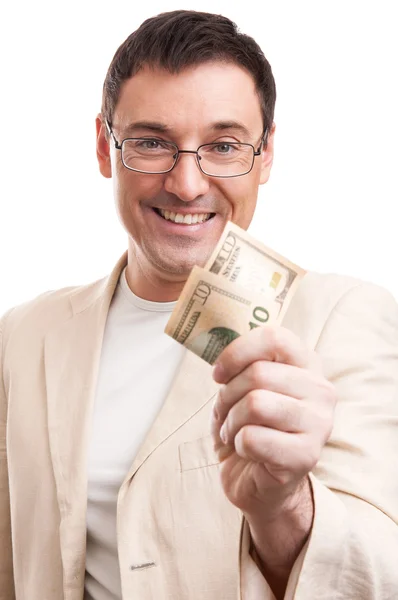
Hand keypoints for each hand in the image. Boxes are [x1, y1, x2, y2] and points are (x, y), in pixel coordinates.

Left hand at [210, 325, 336, 517]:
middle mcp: (321, 390)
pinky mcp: (306, 456)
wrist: (259, 483)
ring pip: (255, 404)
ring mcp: (319, 424)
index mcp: (308, 365)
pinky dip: (238, 445)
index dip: (237, 352)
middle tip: (226, 413)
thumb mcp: (245, 388)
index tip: (218, 373)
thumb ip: (242, 364)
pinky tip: (247, 451)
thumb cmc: (250, 428)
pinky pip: (252, 438)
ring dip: (231, 421)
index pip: (275, 338)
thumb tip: (219, 343)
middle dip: (228, 395)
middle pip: (258, 373)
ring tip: (234, 432)